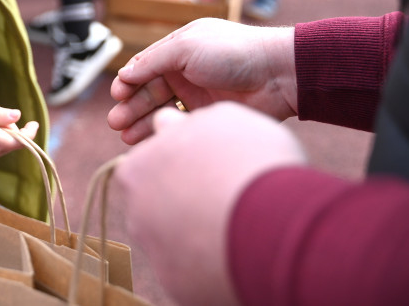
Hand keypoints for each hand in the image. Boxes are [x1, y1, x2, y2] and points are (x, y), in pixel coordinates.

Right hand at [107, 18, 297, 144]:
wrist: (279, 75)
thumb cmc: (234, 52)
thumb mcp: (186, 47)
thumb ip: (152, 61)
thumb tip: (124, 74)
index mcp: (179, 49)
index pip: (145, 67)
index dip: (128, 82)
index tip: (117, 96)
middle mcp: (186, 71)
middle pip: (149, 91)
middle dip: (131, 107)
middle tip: (115, 122)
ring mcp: (198, 95)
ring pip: (162, 110)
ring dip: (142, 122)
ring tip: (125, 137)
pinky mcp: (210, 116)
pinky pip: (181, 126)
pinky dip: (165, 133)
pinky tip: (151, 142)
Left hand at [115, 102, 307, 305]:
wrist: (272, 227)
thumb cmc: (248, 162)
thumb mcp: (221, 121)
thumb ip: (186, 123)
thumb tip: (166, 123)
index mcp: (136, 170)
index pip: (152, 164)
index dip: (184, 162)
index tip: (212, 165)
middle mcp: (136, 214)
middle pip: (160, 203)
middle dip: (187, 200)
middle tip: (228, 196)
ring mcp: (156, 255)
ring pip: (176, 240)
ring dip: (199, 233)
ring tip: (241, 225)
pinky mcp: (178, 288)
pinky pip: (194, 272)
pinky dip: (213, 264)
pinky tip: (240, 252)